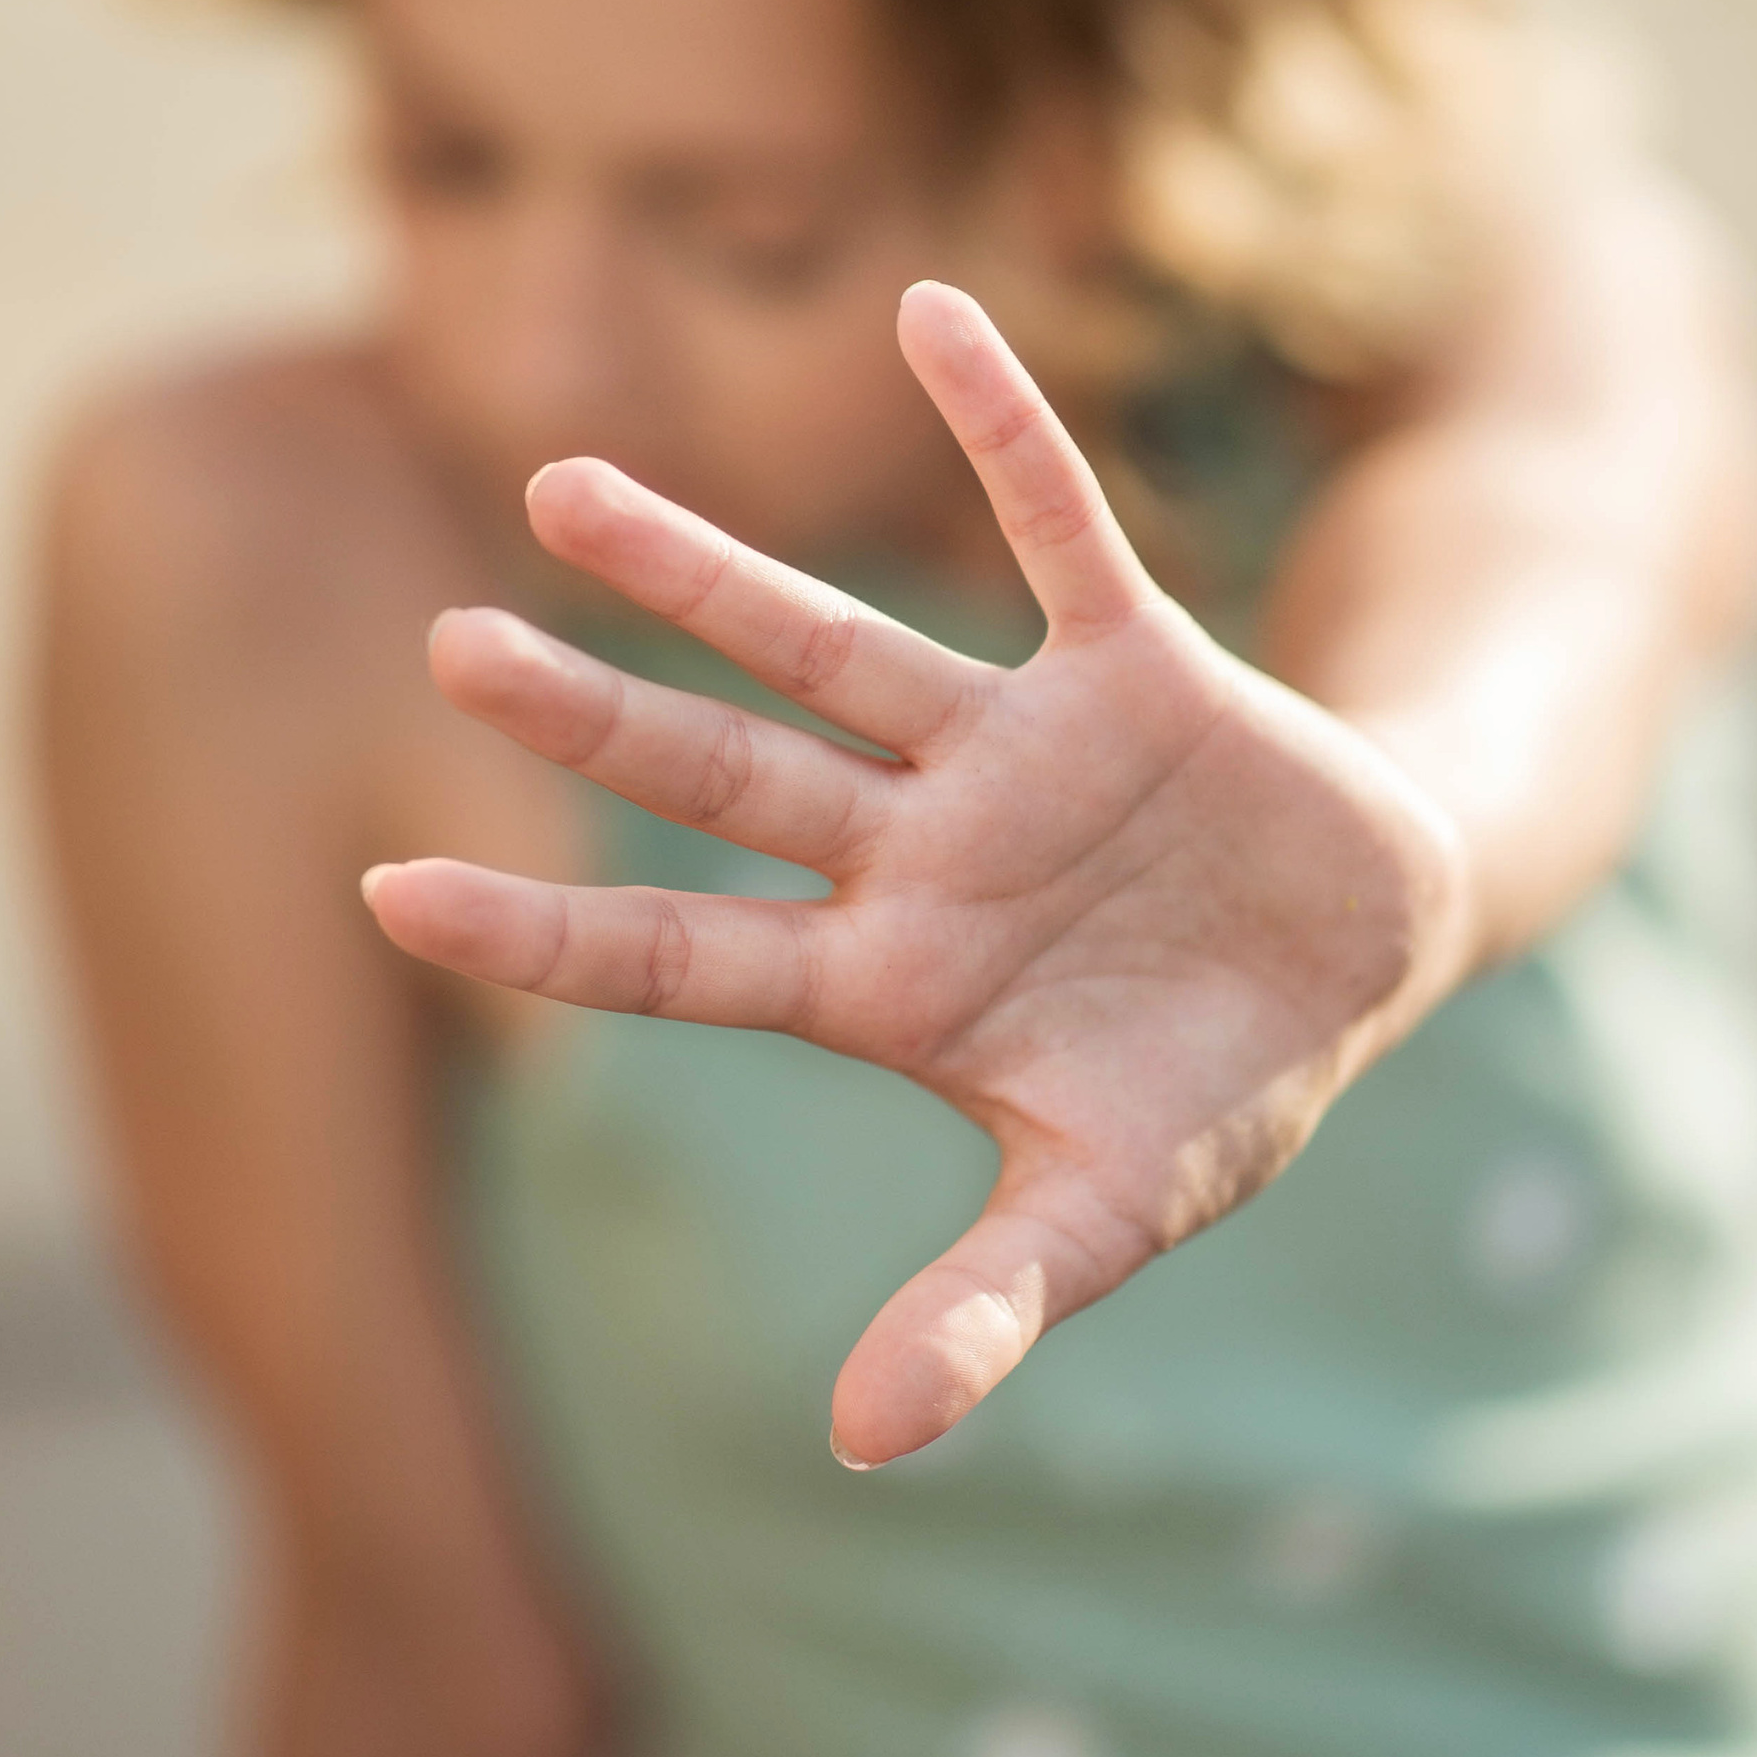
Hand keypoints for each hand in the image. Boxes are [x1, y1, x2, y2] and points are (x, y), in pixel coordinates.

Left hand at [366, 284, 1476, 1466]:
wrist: (1373, 957)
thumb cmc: (1211, 1092)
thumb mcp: (1112, 1210)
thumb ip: (987, 1308)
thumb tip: (864, 1444)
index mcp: (889, 986)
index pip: (681, 955)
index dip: (545, 933)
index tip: (383, 896)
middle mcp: (918, 849)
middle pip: (727, 773)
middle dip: (594, 722)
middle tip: (444, 650)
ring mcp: (1014, 748)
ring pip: (836, 641)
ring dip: (706, 573)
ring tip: (552, 482)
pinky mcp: (1133, 662)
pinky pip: (1060, 525)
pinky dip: (1005, 426)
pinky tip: (930, 312)